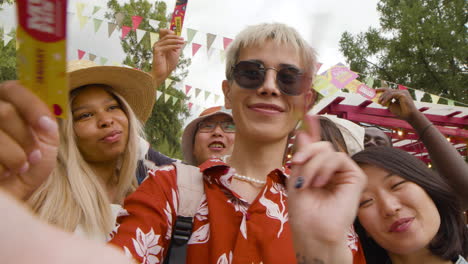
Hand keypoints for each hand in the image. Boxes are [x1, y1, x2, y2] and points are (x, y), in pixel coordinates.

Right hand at [0, 81, 58, 199]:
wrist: (11, 198)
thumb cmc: (27, 167)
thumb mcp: (46, 143)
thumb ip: (47, 124)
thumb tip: (45, 120)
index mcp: (5, 102)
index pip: (13, 89)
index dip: (31, 106)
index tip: (45, 126)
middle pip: (4, 112)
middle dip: (24, 138)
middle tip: (32, 156)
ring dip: (14, 156)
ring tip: (19, 168)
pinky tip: (2, 174)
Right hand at [151, 29, 184, 86]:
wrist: (163, 73)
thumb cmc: (168, 64)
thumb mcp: (175, 53)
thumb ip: (176, 46)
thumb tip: (182, 39)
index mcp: (161, 43)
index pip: (165, 33)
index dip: (172, 32)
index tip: (181, 36)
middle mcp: (158, 44)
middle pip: (167, 35)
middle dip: (176, 37)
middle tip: (182, 39)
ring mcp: (156, 46)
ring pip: (168, 40)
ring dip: (176, 41)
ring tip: (182, 42)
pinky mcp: (156, 50)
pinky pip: (167, 46)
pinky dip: (174, 46)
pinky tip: (179, 47)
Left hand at [287, 115, 365, 247]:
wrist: (314, 231)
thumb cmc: (304, 212)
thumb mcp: (296, 179)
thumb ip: (303, 156)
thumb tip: (303, 131)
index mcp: (318, 171)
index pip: (317, 147)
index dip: (314, 130)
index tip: (308, 114)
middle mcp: (332, 171)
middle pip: (322, 146)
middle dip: (307, 152)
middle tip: (297, 163)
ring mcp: (344, 173)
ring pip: (328, 151)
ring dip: (313, 165)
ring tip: (308, 183)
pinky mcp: (355, 177)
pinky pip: (339, 158)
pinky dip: (325, 167)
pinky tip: (321, 182)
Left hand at [377, 88, 418, 121]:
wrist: (409, 116)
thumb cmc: (401, 112)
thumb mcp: (391, 106)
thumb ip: (386, 102)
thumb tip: (379, 99)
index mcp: (399, 93)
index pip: (389, 90)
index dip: (382, 89)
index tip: (375, 90)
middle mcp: (402, 91)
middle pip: (389, 90)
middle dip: (381, 93)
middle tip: (376, 98)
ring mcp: (403, 92)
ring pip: (389, 92)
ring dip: (383, 97)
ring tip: (380, 102)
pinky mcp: (403, 94)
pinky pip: (392, 94)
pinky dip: (386, 98)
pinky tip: (383, 103)